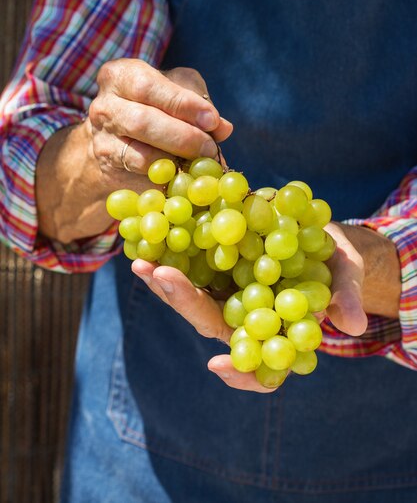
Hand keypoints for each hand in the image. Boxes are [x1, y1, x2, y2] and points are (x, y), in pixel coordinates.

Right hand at [89, 60, 231, 189]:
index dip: (182, 104)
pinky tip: (183, 177)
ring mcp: (102, 142)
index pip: (148, 87)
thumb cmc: (154, 104)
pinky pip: (141, 180)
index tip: (211, 120)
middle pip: (143, 122)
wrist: (115, 137)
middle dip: (183, 137)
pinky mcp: (108, 172)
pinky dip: (167, 180)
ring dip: (176, 163)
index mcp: (119, 76)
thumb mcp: (175, 89)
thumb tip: (222, 128)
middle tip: (210, 148)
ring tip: (200, 164)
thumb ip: (199, 102)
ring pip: (140, 156)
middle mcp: (104, 107)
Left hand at [132, 222, 400, 392]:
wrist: (316, 233)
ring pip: (189, 294)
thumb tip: (353, 324)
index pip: (257, 364)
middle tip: (161, 275)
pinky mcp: (213, 259)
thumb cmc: (334, 262)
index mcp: (272, 327)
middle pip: (208, 320)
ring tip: (141, 262)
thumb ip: (346, 295)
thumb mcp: (346, 273)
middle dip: (184, 302)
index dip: (239, 371)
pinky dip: (168, 249)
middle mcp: (239, 313)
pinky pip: (186, 260)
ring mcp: (222, 287)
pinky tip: (148, 234)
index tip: (218, 366)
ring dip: (164, 280)